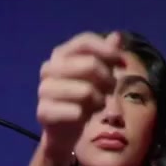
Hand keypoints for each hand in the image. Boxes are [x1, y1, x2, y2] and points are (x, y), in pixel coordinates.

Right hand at [37, 32, 125, 159]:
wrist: (64, 130)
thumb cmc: (84, 97)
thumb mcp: (100, 75)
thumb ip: (107, 56)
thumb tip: (117, 36)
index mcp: (61, 54)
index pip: (84, 41)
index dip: (106, 49)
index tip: (122, 62)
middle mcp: (50, 68)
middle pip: (89, 64)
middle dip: (108, 78)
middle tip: (111, 89)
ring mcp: (44, 89)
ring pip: (85, 91)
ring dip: (99, 100)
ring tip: (98, 104)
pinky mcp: (44, 111)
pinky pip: (75, 112)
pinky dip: (85, 116)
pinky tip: (83, 117)